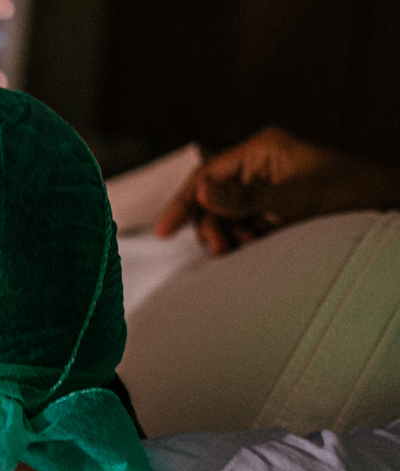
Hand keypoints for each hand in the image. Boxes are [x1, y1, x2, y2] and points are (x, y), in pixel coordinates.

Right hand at [155, 126, 399, 253]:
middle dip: (212, 225)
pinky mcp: (272, 206)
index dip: (184, 202)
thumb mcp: (292, 199)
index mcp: (261, 148)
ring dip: (229, 234)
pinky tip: (257, 245)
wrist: (385, 206)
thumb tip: (199, 190)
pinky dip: (243, 238)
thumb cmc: (348, 195)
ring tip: (244, 248)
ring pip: (225, 214)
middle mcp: (259, 164)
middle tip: (221, 250)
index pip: (207, 173)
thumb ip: (242, 198)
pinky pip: (242, 224)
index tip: (164, 230)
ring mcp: (265, 185)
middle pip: (212, 197)